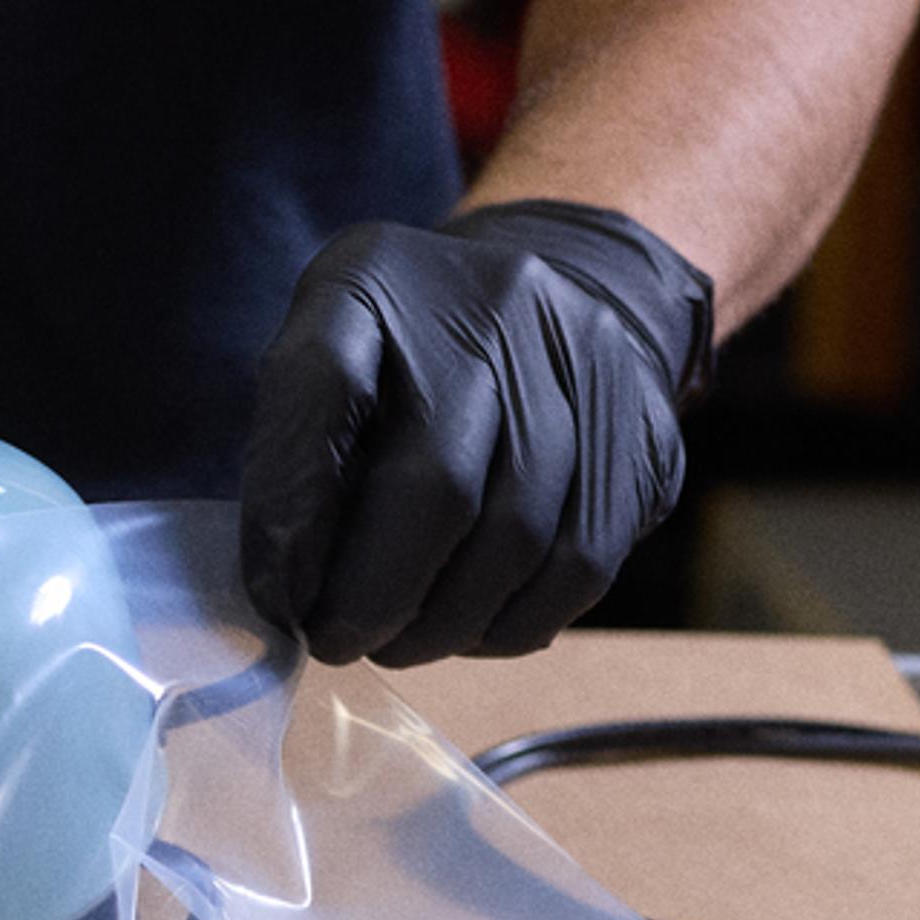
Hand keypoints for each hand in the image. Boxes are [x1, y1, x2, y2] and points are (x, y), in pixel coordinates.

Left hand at [238, 201, 711, 667]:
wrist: (563, 295)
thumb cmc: (410, 357)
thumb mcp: (329, 360)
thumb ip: (295, 450)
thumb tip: (284, 589)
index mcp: (377, 276)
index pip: (322, 381)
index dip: (290, 505)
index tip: (275, 595)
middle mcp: (492, 304)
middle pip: (437, 480)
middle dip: (375, 591)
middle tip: (336, 642)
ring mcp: (585, 363)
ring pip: (517, 538)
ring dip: (443, 621)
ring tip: (397, 644)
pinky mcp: (644, 432)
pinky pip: (580, 564)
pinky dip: (511, 622)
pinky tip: (470, 630)